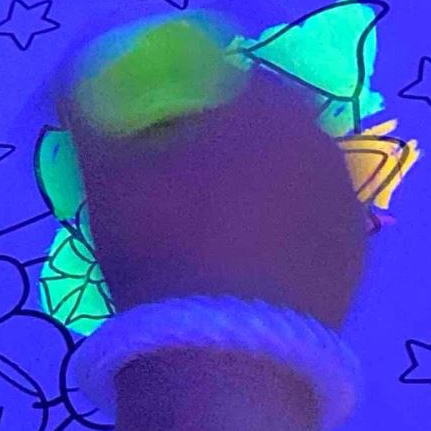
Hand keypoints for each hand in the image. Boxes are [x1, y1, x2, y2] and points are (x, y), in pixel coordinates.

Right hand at [58, 62, 368, 330]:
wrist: (225, 357)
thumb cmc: (160, 248)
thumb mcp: (104, 173)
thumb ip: (88, 110)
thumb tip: (74, 76)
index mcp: (263, 103)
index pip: (222, 72)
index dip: (183, 93)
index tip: (154, 126)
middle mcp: (318, 139)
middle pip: (263, 121)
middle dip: (225, 138)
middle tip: (179, 177)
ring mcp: (344, 199)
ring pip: (291, 171)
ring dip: (257, 183)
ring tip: (211, 226)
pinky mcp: (356, 255)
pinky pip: (310, 222)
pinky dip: (282, 229)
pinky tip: (245, 261)